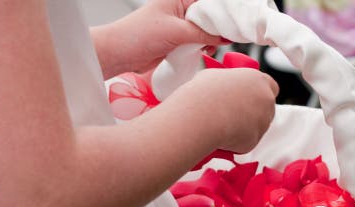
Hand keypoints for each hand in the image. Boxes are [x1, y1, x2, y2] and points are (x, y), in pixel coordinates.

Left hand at [94, 0, 227, 75]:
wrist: (119, 54)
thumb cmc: (137, 35)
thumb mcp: (177, 31)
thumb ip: (204, 34)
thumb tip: (225, 36)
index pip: (208, 4)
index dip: (222, 14)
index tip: (234, 25)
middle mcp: (179, 10)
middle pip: (209, 18)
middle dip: (217, 29)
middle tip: (224, 38)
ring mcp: (178, 26)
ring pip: (204, 31)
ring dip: (210, 40)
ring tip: (208, 47)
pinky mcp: (177, 41)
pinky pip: (197, 42)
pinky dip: (202, 47)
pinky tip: (203, 52)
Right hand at [180, 68, 278, 153]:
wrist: (200, 116)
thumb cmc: (204, 93)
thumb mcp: (215, 76)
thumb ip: (230, 82)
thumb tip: (225, 86)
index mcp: (258, 80)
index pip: (272, 86)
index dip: (260, 94)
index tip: (251, 98)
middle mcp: (266, 99)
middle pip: (266, 109)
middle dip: (253, 113)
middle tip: (234, 115)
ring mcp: (263, 120)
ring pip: (256, 127)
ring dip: (244, 128)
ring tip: (221, 124)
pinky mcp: (255, 139)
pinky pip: (246, 142)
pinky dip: (236, 142)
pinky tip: (221, 135)